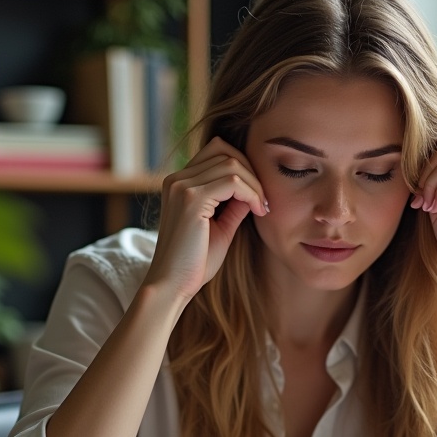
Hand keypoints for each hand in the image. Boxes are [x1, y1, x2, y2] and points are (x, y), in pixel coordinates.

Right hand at [144, 137, 267, 301]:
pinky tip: (258, 211)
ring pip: (232, 163)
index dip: (243, 167)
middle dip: (252, 172)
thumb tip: (254, 187)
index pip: (216, 151)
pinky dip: (252, 193)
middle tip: (264, 201)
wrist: (172, 286)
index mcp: (179, 183)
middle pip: (224, 150)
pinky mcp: (191, 199)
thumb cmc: (195, 262)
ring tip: (262, 208)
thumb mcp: (220, 226)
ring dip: (255, 184)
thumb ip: (234, 204)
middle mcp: (177, 179)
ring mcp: (182, 186)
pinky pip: (233, 181)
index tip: (258, 196)